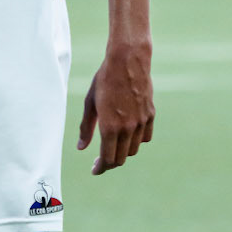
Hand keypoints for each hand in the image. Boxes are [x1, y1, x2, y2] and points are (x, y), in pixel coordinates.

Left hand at [77, 38, 153, 174]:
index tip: (95, 170)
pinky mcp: (150, 115)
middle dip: (109, 163)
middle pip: (121, 158)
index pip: (107, 159)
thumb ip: (86, 128)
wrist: (128, 61)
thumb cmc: (104, 80)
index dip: (100, 168)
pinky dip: (136, 141)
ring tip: (112, 147)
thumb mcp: (90, 103)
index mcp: (110, 127)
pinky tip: (127, 135)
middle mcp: (127, 128)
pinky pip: (145, 137)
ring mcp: (141, 122)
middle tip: (100, 161)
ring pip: (133, 149)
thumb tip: (81, 148)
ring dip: (122, 153)